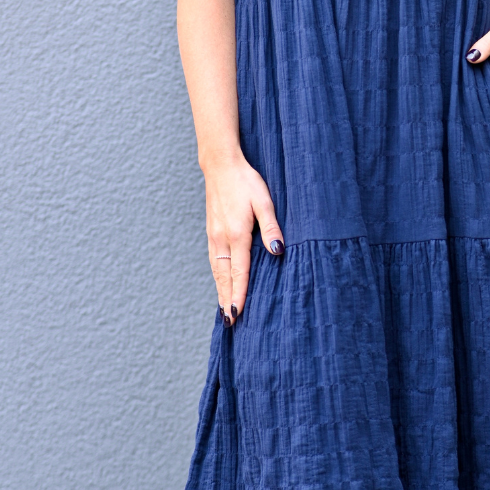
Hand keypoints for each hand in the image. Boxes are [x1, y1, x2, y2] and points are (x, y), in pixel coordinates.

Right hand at [204, 154, 283, 322]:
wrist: (221, 166)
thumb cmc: (246, 182)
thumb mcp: (264, 201)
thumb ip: (271, 227)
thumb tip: (277, 251)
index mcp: (236, 234)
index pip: (239, 272)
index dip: (239, 294)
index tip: (238, 314)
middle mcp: (222, 239)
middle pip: (224, 277)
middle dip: (227, 300)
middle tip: (230, 323)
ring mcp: (214, 236)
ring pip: (217, 271)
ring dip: (220, 291)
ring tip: (224, 310)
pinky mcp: (212, 232)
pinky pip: (214, 261)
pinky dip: (217, 277)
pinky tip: (221, 284)